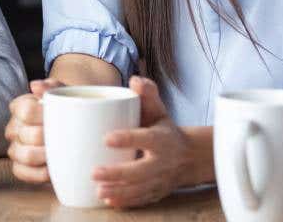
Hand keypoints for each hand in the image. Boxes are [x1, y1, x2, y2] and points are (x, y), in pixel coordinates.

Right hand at [5, 79, 62, 182]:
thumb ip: (52, 87)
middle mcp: (13, 127)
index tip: (62, 117)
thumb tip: (35, 86)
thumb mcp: (64, 93)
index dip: (44, 115)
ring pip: (25, 155)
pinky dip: (40, 172)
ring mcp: (14, 148)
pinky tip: (53, 166)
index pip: (26, 110)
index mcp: (20, 106)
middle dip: (50, 137)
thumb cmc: (68, 109)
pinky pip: (23, 172)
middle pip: (28, 134)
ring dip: (46, 155)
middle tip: (67, 137)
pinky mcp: (19, 167)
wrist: (76, 129)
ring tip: (61, 151)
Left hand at [93, 76, 191, 207]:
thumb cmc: (163, 128)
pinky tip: (108, 201)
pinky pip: (141, 200)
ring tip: (98, 190)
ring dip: (119, 192)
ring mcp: (160, 180)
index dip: (127, 139)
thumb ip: (148, 94)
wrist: (188, 157)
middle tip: (94, 172)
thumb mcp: (159, 110)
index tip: (106, 138)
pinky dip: (126, 202)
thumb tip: (135, 80)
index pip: (146, 138)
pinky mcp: (156, 193)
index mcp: (162, 139)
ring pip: (139, 189)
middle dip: (118, 174)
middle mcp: (162, 162)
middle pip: (140, 171)